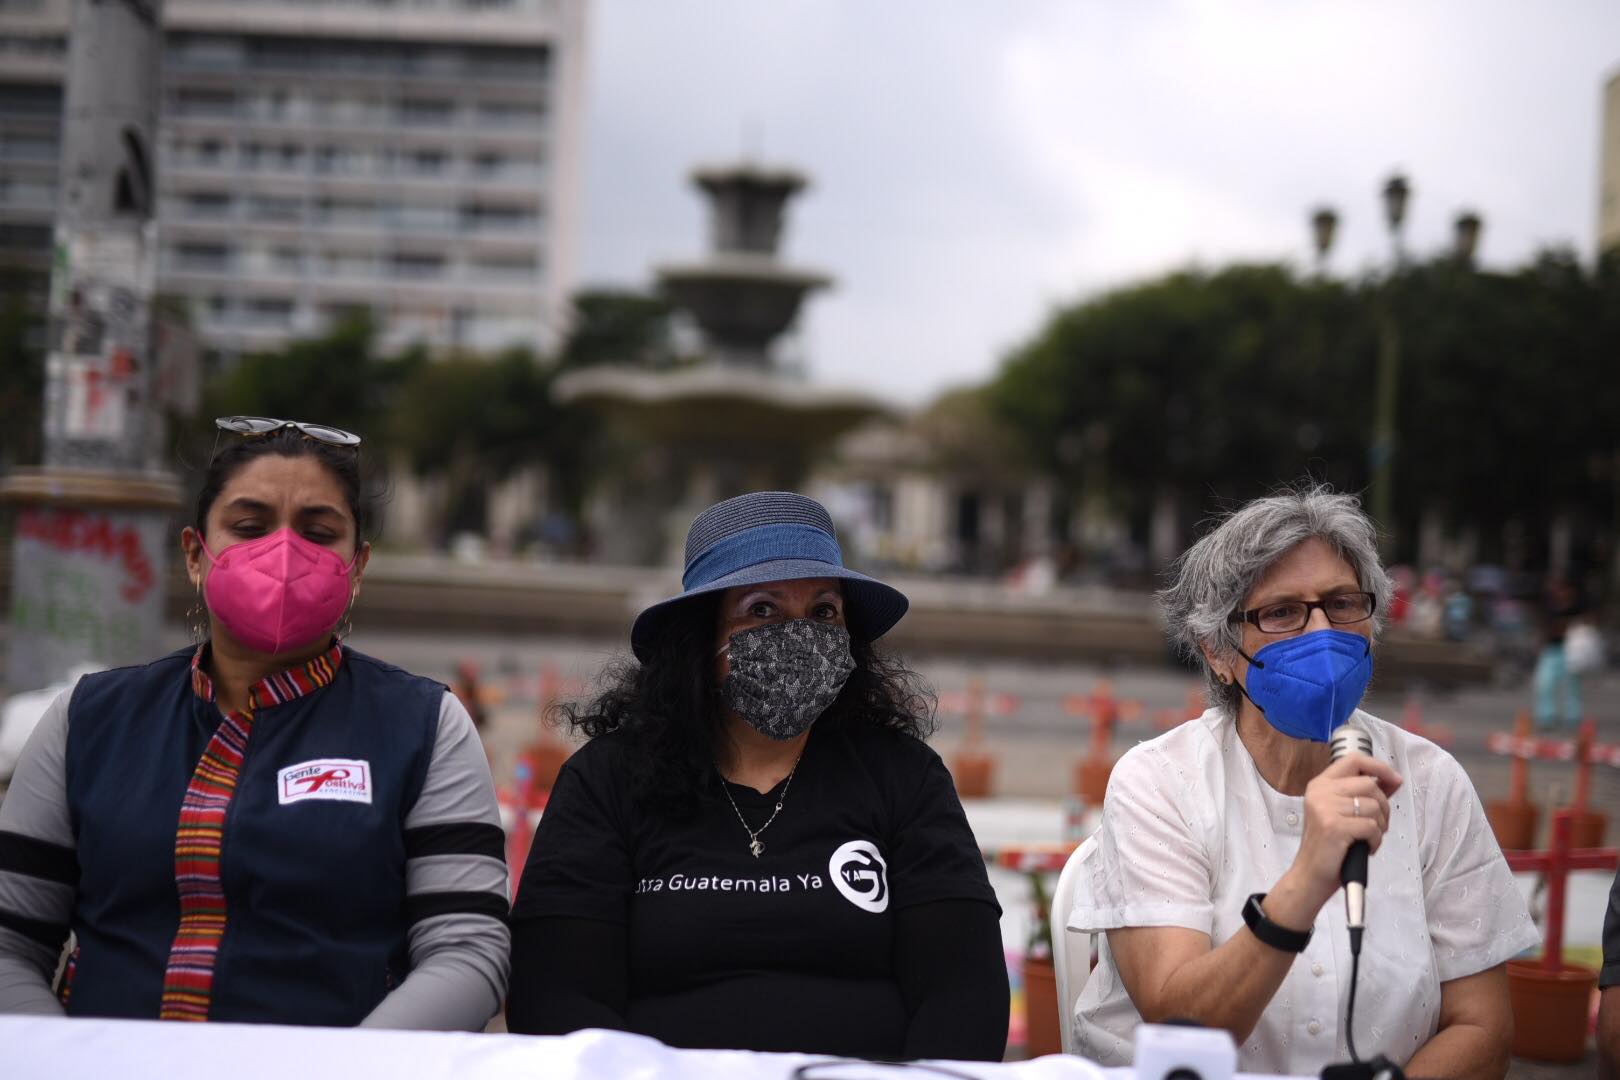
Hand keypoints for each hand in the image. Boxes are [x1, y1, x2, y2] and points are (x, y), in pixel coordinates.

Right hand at [1284, 752, 1402, 915]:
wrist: (1310, 876)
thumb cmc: (1329, 846)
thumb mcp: (1342, 813)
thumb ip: (1363, 795)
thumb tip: (1393, 780)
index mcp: (1320, 784)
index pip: (1353, 760)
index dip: (1378, 767)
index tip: (1395, 779)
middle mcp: (1320, 792)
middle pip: (1369, 784)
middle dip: (1384, 807)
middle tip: (1377, 825)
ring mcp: (1325, 808)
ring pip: (1373, 806)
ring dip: (1379, 827)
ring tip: (1367, 839)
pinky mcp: (1334, 826)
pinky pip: (1372, 827)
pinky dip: (1375, 840)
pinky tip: (1364, 848)